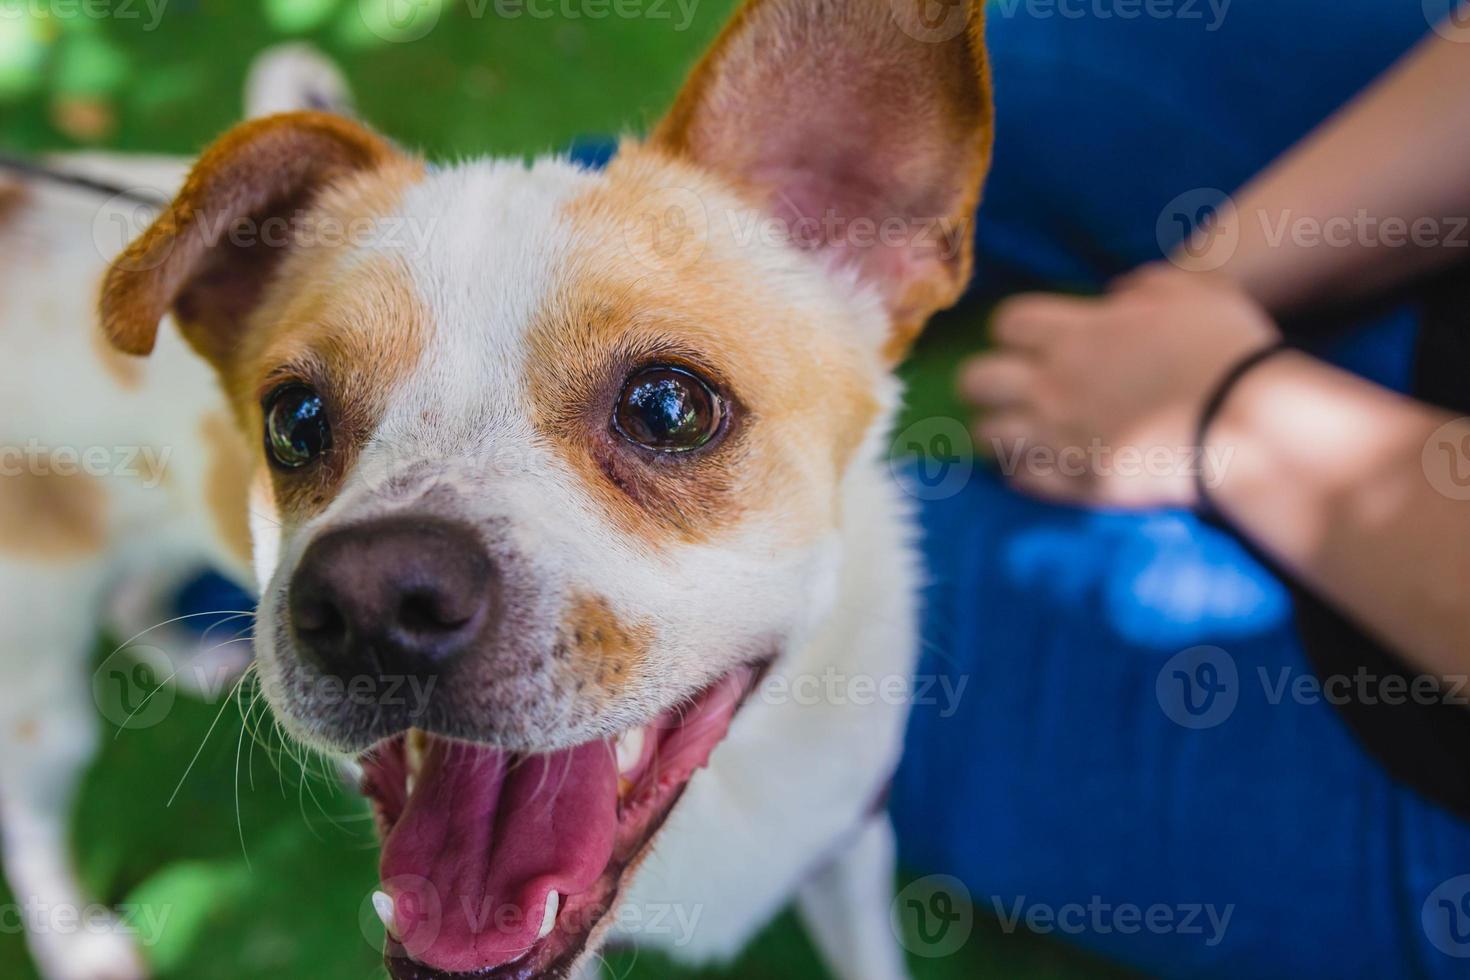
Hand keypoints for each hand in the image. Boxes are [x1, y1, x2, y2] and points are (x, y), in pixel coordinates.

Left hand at [960, 265, 1280, 507]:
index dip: (1015, 330)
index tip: (1031, 339)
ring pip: (988, 434)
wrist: (1246, 425)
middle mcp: (1053, 383)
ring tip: (1014, 433)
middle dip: (984, 382)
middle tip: (1007, 388)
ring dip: (997, 431)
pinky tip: (1035, 468)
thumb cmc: (1228, 350)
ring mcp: (1058, 436)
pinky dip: (1022, 472)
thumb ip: (1149, 286)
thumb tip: (1119, 294)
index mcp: (1077, 333)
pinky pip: (1022, 477)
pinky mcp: (1074, 482)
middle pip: (976, 379)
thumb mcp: (1197, 292)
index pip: (1008, 322)